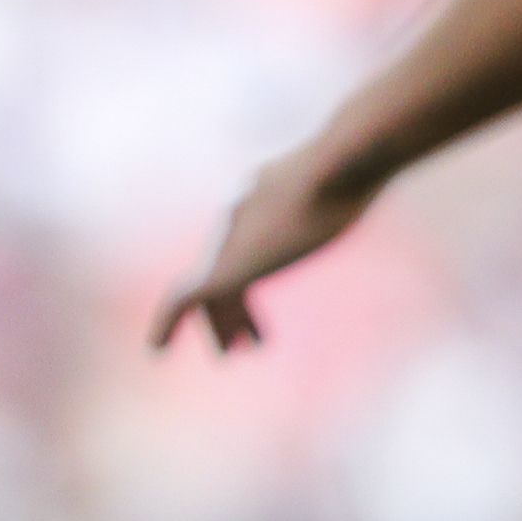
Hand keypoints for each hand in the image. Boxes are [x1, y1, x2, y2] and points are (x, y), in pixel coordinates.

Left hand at [154, 142, 372, 352]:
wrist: (339, 166)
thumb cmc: (355, 168)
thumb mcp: (349, 177)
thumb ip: (344, 181)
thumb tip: (366, 169)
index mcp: (261, 191)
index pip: (247, 237)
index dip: (257, 266)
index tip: (269, 288)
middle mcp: (238, 212)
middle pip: (225, 263)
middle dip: (234, 303)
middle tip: (242, 338)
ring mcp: (230, 238)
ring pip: (211, 288)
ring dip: (220, 322)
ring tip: (228, 355)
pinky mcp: (227, 266)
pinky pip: (185, 299)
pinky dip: (167, 321)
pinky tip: (155, 348)